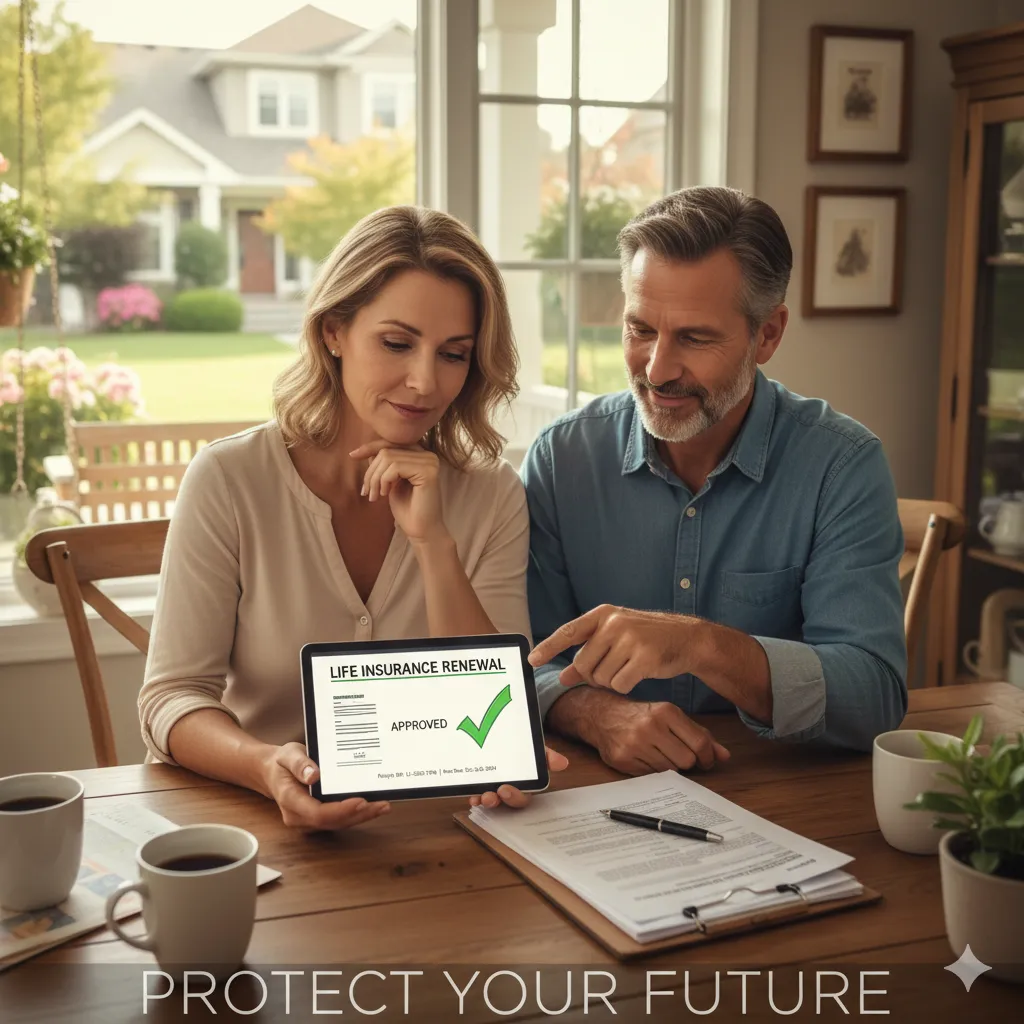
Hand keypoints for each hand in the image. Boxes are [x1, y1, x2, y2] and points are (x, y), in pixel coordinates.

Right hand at [263, 743, 390, 829]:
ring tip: (383, 806)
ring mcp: (308, 821)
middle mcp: (298, 816)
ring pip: (338, 824)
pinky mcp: (318, 819)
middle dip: (358, 815)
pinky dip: (357, 815)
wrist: (273, 772)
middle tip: (381, 805)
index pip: (317, 813)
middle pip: (332, 822)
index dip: (341, 810)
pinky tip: (374, 807)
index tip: (361, 801)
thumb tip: (314, 775)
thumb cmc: (282, 762)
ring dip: (362, 817)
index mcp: (290, 799)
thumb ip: (299, 764)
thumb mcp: (287, 754)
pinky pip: (338, 820)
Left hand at [349, 439, 446, 543]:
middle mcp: (428, 454)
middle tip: (367, 492)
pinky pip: (395, 467)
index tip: (353, 455)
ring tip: (375, 496)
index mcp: (420, 455)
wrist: (420, 530)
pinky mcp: (428, 472)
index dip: (370, 447)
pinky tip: (385, 494)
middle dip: (371, 471)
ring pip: (388, 458)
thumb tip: (369, 451)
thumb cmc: (406, 509)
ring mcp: (430, 462)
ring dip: (375, 478)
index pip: (391, 442)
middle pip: (386, 450)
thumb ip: (384, 465)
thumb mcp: (390, 482)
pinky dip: (384, 481)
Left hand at [467, 746, 568, 809]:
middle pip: (507, 801)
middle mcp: (510, 790)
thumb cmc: (523, 747)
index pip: (522, 796)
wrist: (503, 732)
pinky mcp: (481, 786)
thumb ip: (546, 755)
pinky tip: (471, 796)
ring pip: (493, 801)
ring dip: (488, 801)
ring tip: (482, 797)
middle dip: (500, 800)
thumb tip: (563, 763)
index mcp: (525, 785)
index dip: (515, 796)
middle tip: (495, 792)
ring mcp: (494, 788)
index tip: (506, 789)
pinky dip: (474, 797)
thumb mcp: (535, 749)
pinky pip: (478, 795)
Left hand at [529, 605, 695, 692]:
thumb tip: (563, 677)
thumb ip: (588, 654)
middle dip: (593, 675)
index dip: (548, 647)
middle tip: (612, 669)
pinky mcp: (644, 657)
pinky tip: (639, 674)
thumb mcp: (615, 639)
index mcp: (603, 614)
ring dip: (612, 681)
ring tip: (629, 667)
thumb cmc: (646, 639)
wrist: (686, 638)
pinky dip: (626, 686)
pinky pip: (619, 684)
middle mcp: (613, 623)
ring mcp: (629, 639)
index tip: (531, 660)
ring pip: (601, 678)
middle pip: (583, 665)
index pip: (568, 631)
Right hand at [564, 693, 729, 774]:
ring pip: (670, 771)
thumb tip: (725, 756)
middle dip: (687, 762)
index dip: (708, 757)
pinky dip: (652, 771)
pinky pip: (650, 776)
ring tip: (659, 754)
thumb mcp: (671, 717)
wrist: (602, 715)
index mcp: (666, 712)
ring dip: (669, 767)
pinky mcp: (623, 759)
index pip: (700, 743)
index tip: (706, 760)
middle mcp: (650, 726)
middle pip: (687, 761)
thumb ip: (700, 735)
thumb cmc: (642, 715)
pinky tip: (645, 757)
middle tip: (678, 755)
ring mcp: (635, 744)